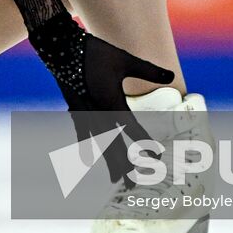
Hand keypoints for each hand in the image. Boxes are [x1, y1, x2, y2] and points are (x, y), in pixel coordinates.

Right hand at [28, 12, 175, 182]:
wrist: (61, 48)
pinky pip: (83, 134)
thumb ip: (148, 70)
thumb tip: (171, 74)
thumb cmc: (94, 52)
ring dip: (108, 161)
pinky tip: (86, 160)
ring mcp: (84, 114)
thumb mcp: (125, 60)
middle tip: (134, 185)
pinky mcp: (75, 109)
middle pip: (114, 145)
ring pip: (99, 143)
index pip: (132, 130)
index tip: (156, 156)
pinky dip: (86, 147)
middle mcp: (97, 113)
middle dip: (125, 165)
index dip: (145, 144)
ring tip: (116, 179)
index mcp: (111, 103)